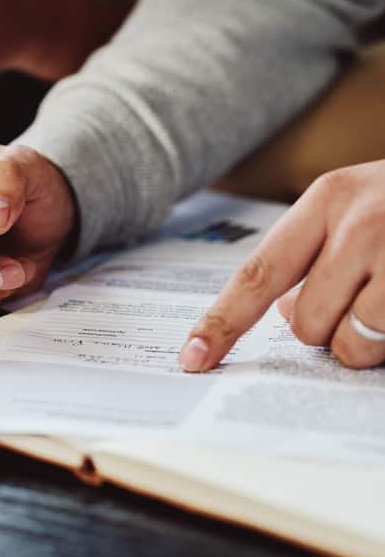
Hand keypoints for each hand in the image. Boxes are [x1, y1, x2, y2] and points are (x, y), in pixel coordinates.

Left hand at [179, 160, 384, 371]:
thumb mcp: (361, 208)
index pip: (255, 273)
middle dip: (324, 326)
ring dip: (363, 339)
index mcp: (327, 198)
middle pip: (300, 321)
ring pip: (345, 342)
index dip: (219, 322)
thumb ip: (312, 255)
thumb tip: (273, 312)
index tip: (192, 357)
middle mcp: (361, 221)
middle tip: (362, 296)